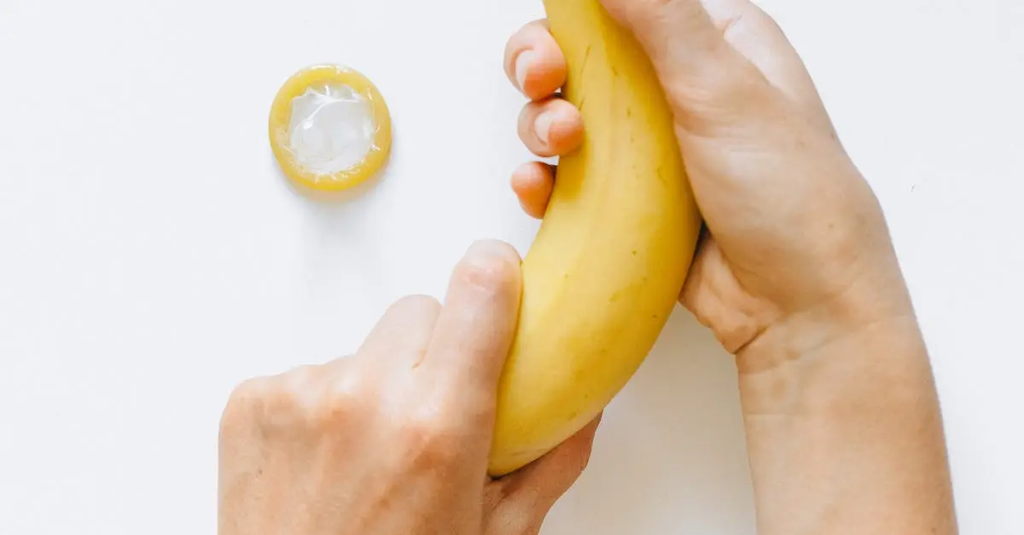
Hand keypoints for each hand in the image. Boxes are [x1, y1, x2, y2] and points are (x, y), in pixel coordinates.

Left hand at [218, 240, 600, 534]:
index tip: (498, 283)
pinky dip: (322, 407)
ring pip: (362, 347)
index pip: (478, 288)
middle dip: (434, 349)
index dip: (495, 275)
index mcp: (439, 427)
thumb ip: (550, 464)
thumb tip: (583, 408)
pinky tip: (324, 464)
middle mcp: (365, 399)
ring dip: (376, 384)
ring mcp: (300, 396)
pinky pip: (308, 373)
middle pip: (419, 311)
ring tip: (369, 456)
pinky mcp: (251, 403)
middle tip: (431, 414)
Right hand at [504, 1, 955, 532]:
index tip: (554, 40)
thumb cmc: (791, 197)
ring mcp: (651, 151)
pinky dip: (542, 179)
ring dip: (543, 124)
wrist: (799, 307)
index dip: (576, 16)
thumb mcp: (725, 89)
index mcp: (715, 43)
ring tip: (559, 144)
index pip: (627, 6)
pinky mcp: (630, 202)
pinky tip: (538, 188)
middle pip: (582, 58)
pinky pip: (568, 180)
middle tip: (540, 81)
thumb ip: (661, 17)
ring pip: (566, 117)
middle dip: (546, 66)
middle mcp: (679, 90)